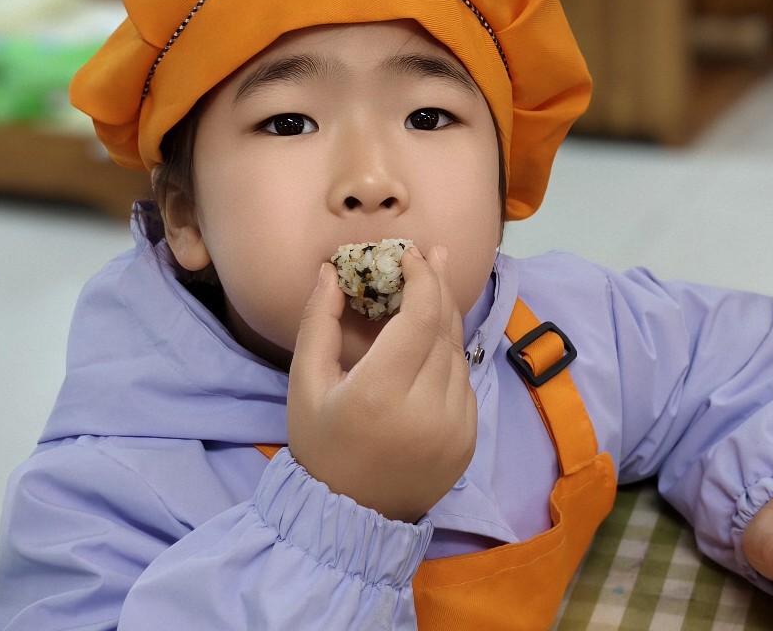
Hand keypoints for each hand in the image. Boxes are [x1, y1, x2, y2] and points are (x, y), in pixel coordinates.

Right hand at [287, 246, 477, 522]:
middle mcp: (427, 410)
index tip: (411, 255)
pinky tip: (431, 346)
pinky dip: (448, 358)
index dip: (423, 279)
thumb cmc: (321, 447)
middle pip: (445, 329)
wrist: (351, 517)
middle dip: (439, 287)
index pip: (421, 317)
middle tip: (434, 255)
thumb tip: (331, 272)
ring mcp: (455, 427)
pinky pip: (463, 383)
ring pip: (458, 354)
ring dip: (444, 321)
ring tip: (429, 295)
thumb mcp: (305, 385)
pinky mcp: (468, 440)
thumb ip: (318, 324)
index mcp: (382, 393)